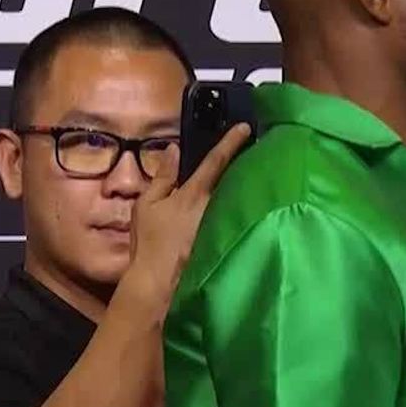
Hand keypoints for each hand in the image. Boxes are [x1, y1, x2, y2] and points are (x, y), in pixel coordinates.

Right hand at [127, 124, 252, 301]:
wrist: (160, 279)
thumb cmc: (150, 241)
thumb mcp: (147, 204)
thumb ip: (162, 176)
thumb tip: (174, 150)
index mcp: (194, 193)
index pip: (216, 161)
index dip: (231, 142)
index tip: (245, 127)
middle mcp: (214, 205)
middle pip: (234, 177)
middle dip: (246, 161)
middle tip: (258, 144)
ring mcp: (223, 222)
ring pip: (237, 195)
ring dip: (245, 182)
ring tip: (256, 168)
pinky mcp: (226, 238)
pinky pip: (235, 213)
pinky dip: (241, 204)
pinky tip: (248, 200)